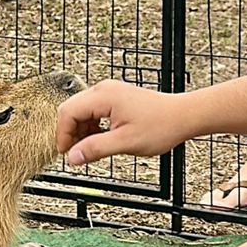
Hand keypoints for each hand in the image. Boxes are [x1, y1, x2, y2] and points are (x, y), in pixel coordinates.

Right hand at [59, 79, 192, 165]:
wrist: (183, 116)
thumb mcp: (125, 142)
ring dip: (81, 130)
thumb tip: (73, 158)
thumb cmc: (161, 126)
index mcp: (103, 96)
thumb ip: (95, 149)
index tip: (67, 153)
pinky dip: (92, 125)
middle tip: (76, 153)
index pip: (68, 112)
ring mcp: (109, 91)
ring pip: (81, 110)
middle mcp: (103, 89)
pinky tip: (100, 139)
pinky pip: (93, 110)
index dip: (63, 134)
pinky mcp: (115, 97)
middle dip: (70, 132)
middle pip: (71, 109)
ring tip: (91, 148)